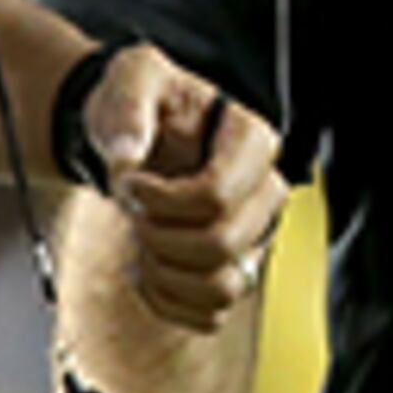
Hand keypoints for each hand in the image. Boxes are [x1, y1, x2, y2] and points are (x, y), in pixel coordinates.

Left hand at [81, 46, 286, 334]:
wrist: (133, 138)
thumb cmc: (140, 103)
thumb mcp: (131, 78)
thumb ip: (128, 105)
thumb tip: (128, 154)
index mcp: (250, 139)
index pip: (220, 193)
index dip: (164, 200)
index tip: (130, 183)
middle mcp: (264, 191)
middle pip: (223, 244)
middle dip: (161, 237)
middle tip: (134, 213)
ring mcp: (254, 235)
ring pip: (225, 287)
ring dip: (167, 274)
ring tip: (143, 242)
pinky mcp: (235, 270)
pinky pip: (211, 314)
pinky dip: (168, 301)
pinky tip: (146, 268)